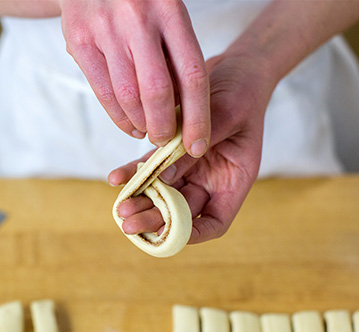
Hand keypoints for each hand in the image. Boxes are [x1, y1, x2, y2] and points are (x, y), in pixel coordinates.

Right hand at [60, 0, 210, 152]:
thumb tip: (186, 114)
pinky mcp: (79, 40)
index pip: (193, 76)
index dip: (198, 117)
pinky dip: (119, 117)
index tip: (198, 144)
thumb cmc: (141, 3)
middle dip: (165, 127)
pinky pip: (103, 92)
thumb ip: (177, 57)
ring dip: (142, 124)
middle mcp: (138, 19)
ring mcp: (105, 29)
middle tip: (167, 140)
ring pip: (128, 96)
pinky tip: (130, 123)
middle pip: (158, 92)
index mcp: (170, 12)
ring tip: (149, 131)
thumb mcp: (168, 16)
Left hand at [110, 51, 270, 243]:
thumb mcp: (226, 113)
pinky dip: (135, 173)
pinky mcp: (173, 150)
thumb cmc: (242, 90)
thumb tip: (167, 174)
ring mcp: (193, 167)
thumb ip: (198, 143)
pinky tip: (116, 177)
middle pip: (183, 211)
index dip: (193, 234)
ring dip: (141, 201)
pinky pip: (152, 167)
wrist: (237, 68)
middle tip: (129, 223)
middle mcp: (214, 179)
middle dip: (156, 219)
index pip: (216, 221)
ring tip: (119, 208)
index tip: (168, 235)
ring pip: (164, 193)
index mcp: (235, 179)